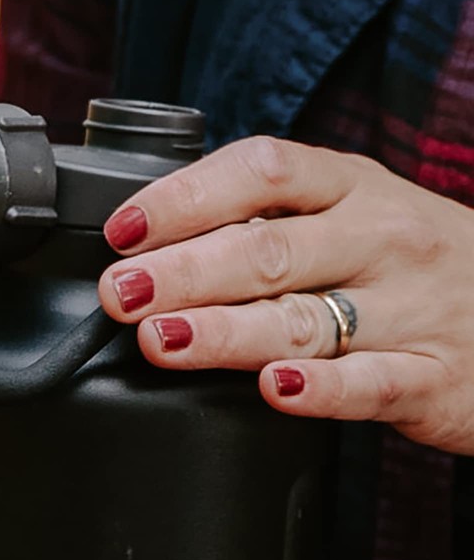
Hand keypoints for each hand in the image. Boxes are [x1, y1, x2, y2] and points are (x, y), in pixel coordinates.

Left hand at [97, 136, 473, 454]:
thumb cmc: (405, 253)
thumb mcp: (350, 208)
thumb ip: (269, 216)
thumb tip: (158, 242)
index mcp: (350, 185)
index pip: (261, 171)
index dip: (185, 197)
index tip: (125, 228)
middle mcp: (381, 236)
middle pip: (268, 249)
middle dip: (183, 272)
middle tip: (122, 293)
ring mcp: (413, 306)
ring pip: (306, 318)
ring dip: (224, 331)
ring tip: (163, 339)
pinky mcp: (435, 376)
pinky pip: (371, 382)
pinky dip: (320, 388)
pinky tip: (274, 388)